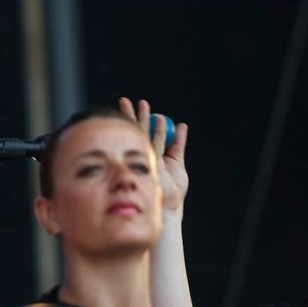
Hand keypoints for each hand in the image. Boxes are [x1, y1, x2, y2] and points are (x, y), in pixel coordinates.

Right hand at [119, 97, 188, 212]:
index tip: (136, 106)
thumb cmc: (173, 189)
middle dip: (130, 116)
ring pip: (143, 136)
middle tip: (124, 100)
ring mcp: (146, 160)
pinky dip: (160, 133)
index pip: (141, 133)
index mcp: (149, 155)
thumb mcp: (178, 162)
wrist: (170, 205)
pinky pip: (157, 145)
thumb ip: (178, 144)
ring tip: (142, 104)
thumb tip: (182, 126)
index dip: (137, 120)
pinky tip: (160, 121)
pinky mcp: (152, 165)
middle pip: (136, 132)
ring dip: (142, 118)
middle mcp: (144, 156)